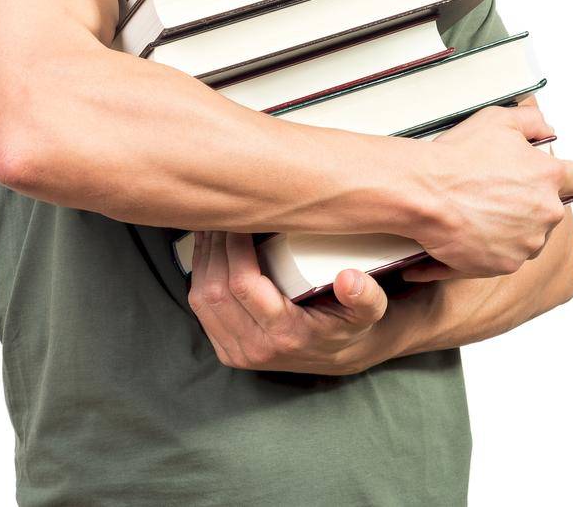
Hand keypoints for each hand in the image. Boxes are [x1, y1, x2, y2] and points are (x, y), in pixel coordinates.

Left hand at [187, 230, 390, 374]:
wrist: (341, 355)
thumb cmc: (352, 323)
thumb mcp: (371, 310)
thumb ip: (367, 295)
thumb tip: (348, 278)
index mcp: (285, 335)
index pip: (243, 286)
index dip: (234, 248)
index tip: (239, 220)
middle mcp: (255, 348)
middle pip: (214, 292)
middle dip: (213, 249)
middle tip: (221, 217)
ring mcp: (237, 352)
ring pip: (201, 300)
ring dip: (202, 261)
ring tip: (212, 230)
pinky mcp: (227, 350)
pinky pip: (201, 311)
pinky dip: (200, 277)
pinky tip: (210, 252)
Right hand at [411, 101, 572, 279]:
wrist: (425, 193)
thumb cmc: (457, 158)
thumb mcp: (498, 120)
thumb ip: (531, 121)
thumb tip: (544, 129)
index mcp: (549, 176)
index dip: (569, 177)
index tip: (557, 179)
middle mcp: (545, 213)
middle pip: (551, 210)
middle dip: (531, 203)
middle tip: (499, 193)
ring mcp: (526, 242)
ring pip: (529, 237)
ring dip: (513, 228)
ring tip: (481, 214)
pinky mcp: (504, 265)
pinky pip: (504, 257)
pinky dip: (489, 249)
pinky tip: (468, 233)